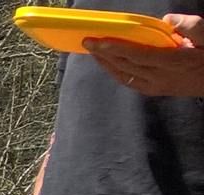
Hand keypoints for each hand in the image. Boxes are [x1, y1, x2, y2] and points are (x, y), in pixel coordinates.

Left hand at [87, 16, 203, 97]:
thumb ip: (190, 25)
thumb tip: (167, 20)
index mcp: (174, 61)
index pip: (138, 55)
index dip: (115, 48)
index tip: (98, 41)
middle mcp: (162, 77)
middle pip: (126, 65)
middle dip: (104, 54)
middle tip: (87, 42)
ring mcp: (157, 86)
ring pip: (124, 76)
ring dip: (106, 64)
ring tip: (92, 51)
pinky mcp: (155, 91)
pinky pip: (130, 82)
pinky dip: (116, 73)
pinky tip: (108, 64)